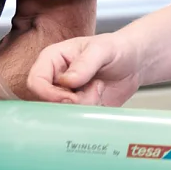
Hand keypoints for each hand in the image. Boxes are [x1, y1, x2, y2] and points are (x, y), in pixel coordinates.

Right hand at [26, 34, 140, 104]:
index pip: (35, 82)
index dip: (49, 94)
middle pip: (48, 103)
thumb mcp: (102, 49)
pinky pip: (77, 121)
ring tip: (98, 89)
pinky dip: (91, 115)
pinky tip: (100, 98)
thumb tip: (67, 81)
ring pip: (63, 114)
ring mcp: (66, 96)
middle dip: (72, 103)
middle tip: (94, 89)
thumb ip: (85, 63)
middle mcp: (55, 79)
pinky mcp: (79, 109)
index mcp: (52, 60)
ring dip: (85, 107)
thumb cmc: (116, 49)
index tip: (70, 97)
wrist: (134, 63)